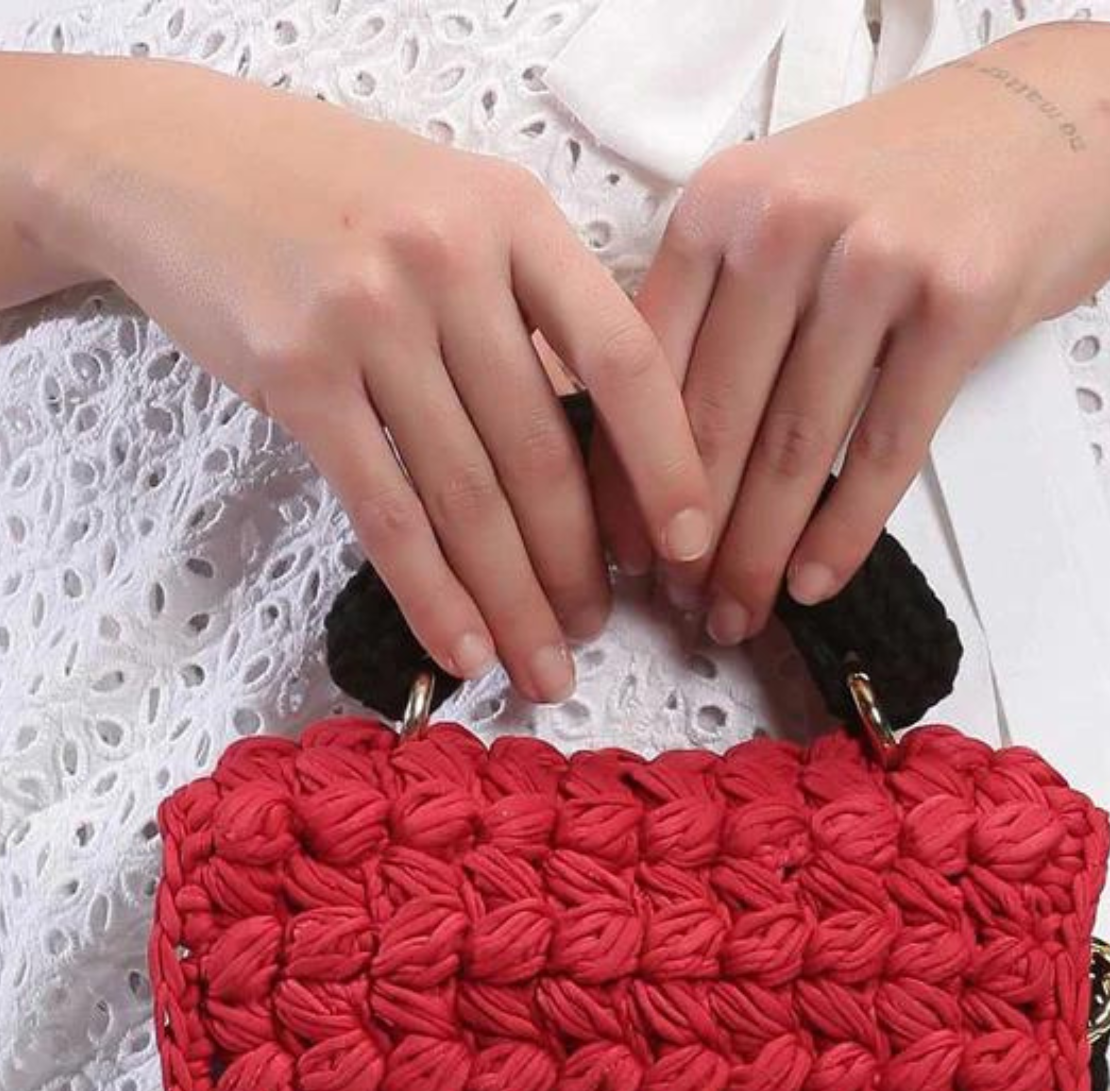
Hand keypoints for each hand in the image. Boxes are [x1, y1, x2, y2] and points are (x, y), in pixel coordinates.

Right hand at [28, 56, 711, 698]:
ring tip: (544, 666)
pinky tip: (464, 649)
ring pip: (468, 497)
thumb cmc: (334, 196)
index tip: (692, 543)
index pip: (623, 356)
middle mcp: (450, 261)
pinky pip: (385, 513)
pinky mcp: (299, 375)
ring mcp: (370, 319)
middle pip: (542, 451)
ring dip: (514, 601)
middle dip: (580, 564)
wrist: (172, 160)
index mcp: (514, 216)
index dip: (668, 462)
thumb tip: (605, 450)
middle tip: (599, 631)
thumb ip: (530, 304)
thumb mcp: (455, 208)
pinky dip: (431, 595)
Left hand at [591, 21, 1109, 643]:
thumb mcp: (780, 214)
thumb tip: (643, 463)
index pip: (647, 368)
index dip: (629, 477)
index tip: (626, 555)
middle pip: (717, 418)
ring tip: (739, 613)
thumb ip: (712, 309)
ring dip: (758, 551)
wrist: (1047, 125)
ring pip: (793, 446)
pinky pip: (883, 450)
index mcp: (720, 204)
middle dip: (691, 536)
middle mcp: (785, 223)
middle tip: (681, 607)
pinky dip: (843, 532)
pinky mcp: (958, 302)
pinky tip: (812, 583)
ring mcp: (875, 259)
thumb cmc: (895, 194)